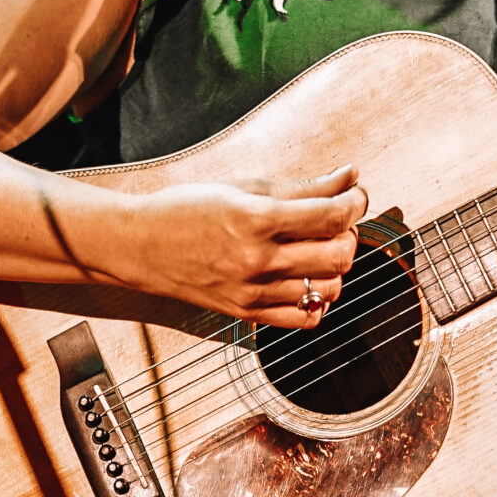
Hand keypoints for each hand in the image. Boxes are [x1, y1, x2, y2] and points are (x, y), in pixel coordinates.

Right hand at [101, 164, 367, 328]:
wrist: (141, 246)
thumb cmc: (189, 209)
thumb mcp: (245, 187)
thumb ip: (304, 187)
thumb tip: (351, 176)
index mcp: (256, 219)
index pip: (332, 215)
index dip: (355, 202)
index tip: (355, 195)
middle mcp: (257, 259)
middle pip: (338, 254)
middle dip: (349, 234)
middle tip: (337, 222)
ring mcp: (253, 292)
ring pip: (328, 289)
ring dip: (336, 268)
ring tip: (321, 250)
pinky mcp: (247, 314)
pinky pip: (304, 319)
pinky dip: (318, 301)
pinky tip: (308, 280)